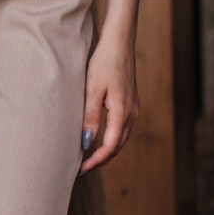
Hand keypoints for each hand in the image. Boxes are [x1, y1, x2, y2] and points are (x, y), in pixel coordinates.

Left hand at [81, 33, 137, 171]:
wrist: (119, 44)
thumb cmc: (103, 64)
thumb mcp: (92, 90)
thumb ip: (90, 117)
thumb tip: (86, 142)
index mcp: (122, 113)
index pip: (110, 147)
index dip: (95, 160)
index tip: (80, 169)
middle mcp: (131, 114)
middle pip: (117, 147)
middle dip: (100, 160)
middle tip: (80, 169)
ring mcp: (133, 110)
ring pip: (120, 139)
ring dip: (105, 151)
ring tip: (86, 159)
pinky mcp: (130, 105)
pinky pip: (121, 129)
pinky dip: (110, 140)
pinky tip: (97, 140)